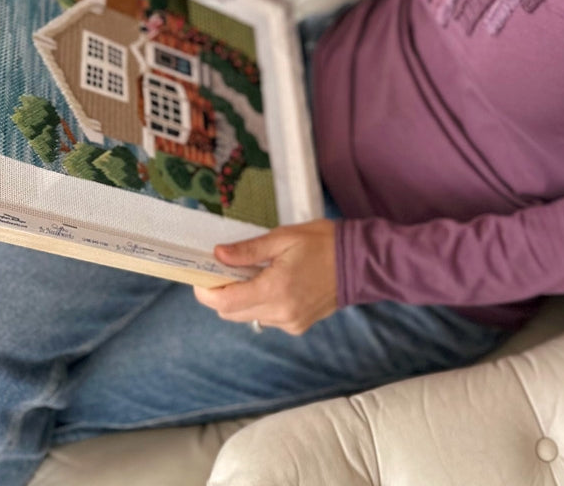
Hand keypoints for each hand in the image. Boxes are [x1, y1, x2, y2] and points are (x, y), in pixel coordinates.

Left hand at [194, 220, 337, 334]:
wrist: (361, 262)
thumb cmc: (324, 242)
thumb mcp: (285, 237)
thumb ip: (249, 249)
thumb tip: (217, 255)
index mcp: (275, 288)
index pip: (225, 302)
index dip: (206, 291)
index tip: (202, 274)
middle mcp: (280, 312)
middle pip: (232, 313)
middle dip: (221, 294)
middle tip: (224, 269)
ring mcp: (290, 322)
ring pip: (248, 316)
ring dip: (242, 298)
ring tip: (253, 272)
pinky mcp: (298, 326)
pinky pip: (267, 317)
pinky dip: (261, 303)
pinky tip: (273, 283)